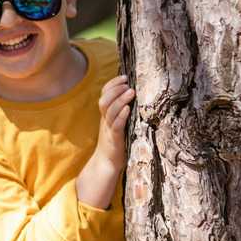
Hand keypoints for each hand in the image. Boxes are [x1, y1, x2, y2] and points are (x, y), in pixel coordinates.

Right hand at [76, 75, 134, 208]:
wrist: (107, 163)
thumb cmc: (116, 142)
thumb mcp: (117, 124)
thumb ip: (122, 111)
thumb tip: (136, 96)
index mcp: (106, 115)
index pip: (104, 95)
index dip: (112, 84)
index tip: (124, 77)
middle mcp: (105, 120)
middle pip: (104, 100)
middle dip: (115, 89)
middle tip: (127, 84)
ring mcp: (109, 129)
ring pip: (110, 111)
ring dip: (120, 100)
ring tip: (130, 92)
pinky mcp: (115, 139)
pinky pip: (116, 125)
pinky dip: (121, 116)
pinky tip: (128, 109)